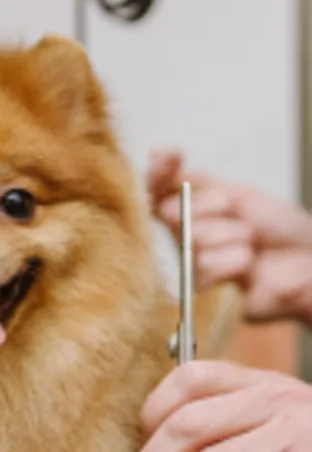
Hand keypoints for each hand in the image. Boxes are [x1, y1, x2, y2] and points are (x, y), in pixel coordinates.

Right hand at [148, 149, 311, 324]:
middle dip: (209, 205)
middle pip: (171, 212)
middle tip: (233, 210)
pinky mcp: (202, 294)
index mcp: (190, 213)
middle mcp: (184, 239)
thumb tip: (157, 157)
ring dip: (232, 235)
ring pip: (193, 239)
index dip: (157, 173)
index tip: (168, 158)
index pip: (156, 190)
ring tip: (251, 244)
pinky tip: (249, 266)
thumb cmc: (279, 230)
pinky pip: (206, 265)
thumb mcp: (238, 193)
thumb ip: (196, 182)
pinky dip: (236, 260)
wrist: (307, 260)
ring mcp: (192, 266)